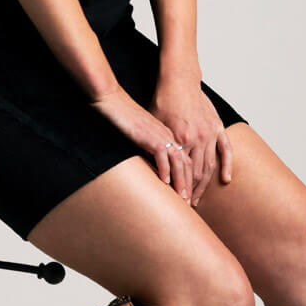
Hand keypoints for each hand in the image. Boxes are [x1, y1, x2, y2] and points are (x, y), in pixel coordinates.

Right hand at [89, 84, 194, 202]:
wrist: (116, 102)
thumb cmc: (127, 118)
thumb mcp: (144, 136)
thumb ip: (151, 149)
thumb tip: (154, 168)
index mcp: (170, 137)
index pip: (185, 161)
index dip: (188, 179)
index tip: (188, 195)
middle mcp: (170, 137)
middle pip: (186, 164)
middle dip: (189, 185)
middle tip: (189, 202)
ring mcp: (162, 136)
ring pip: (178, 162)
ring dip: (181, 181)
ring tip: (182, 197)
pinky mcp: (151, 137)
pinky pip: (162, 156)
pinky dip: (165, 169)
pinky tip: (165, 181)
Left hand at [151, 75, 233, 207]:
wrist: (178, 79)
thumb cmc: (162, 99)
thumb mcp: (154, 123)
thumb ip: (156, 144)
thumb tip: (151, 164)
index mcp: (181, 138)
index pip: (181, 171)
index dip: (179, 188)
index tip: (176, 201)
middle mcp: (198, 138)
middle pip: (196, 172)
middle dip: (191, 191)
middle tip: (187, 205)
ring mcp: (210, 132)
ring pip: (209, 165)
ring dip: (204, 184)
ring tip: (198, 197)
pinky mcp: (217, 126)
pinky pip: (226, 149)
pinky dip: (227, 165)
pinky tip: (225, 179)